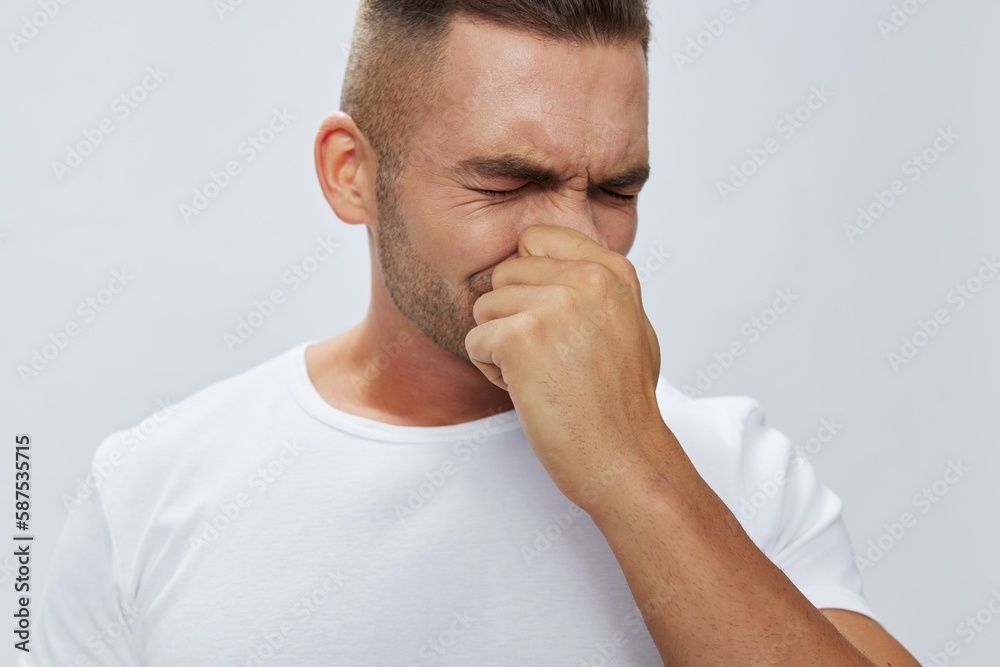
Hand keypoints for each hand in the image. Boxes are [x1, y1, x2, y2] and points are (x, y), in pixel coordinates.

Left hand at [465, 224, 663, 510]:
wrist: (625, 458)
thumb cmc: (623, 404)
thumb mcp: (629, 324)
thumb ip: (594, 287)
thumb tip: (548, 263)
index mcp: (612, 270)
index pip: (534, 240)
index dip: (528, 281)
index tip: (549, 321)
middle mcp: (586, 278)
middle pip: (503, 274)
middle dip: (511, 317)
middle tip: (549, 358)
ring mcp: (554, 306)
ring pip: (484, 307)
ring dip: (500, 346)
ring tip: (542, 375)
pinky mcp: (521, 338)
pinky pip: (475, 340)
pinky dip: (491, 371)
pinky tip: (529, 391)